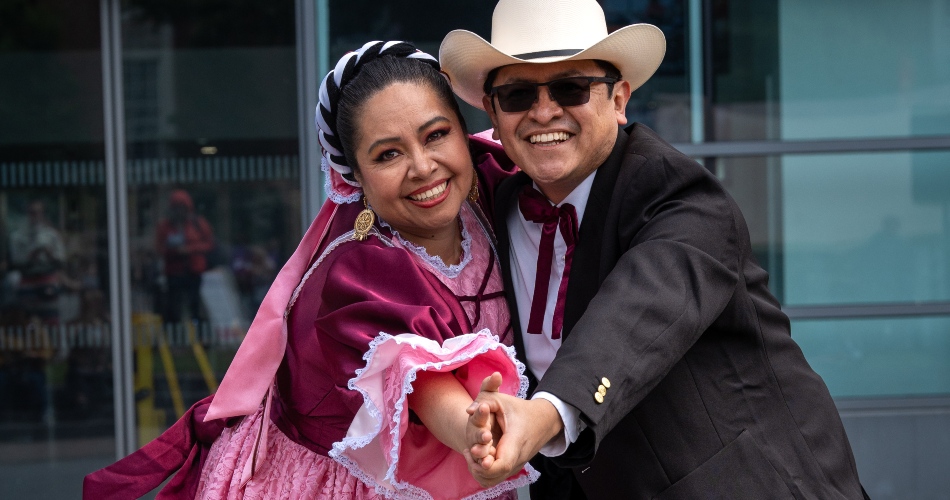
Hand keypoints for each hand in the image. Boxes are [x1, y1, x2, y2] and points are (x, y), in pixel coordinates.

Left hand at [464, 373, 563, 487]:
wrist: (544, 420)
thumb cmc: (520, 410)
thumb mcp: (503, 400)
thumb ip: (485, 400)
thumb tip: (468, 410)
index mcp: (515, 442)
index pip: (503, 464)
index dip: (488, 466)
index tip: (478, 457)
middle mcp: (517, 458)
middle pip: (495, 475)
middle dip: (478, 466)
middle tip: (469, 450)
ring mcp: (515, 465)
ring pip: (492, 480)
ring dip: (478, 471)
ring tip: (470, 452)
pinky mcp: (512, 468)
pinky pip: (495, 477)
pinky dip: (483, 472)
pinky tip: (476, 456)